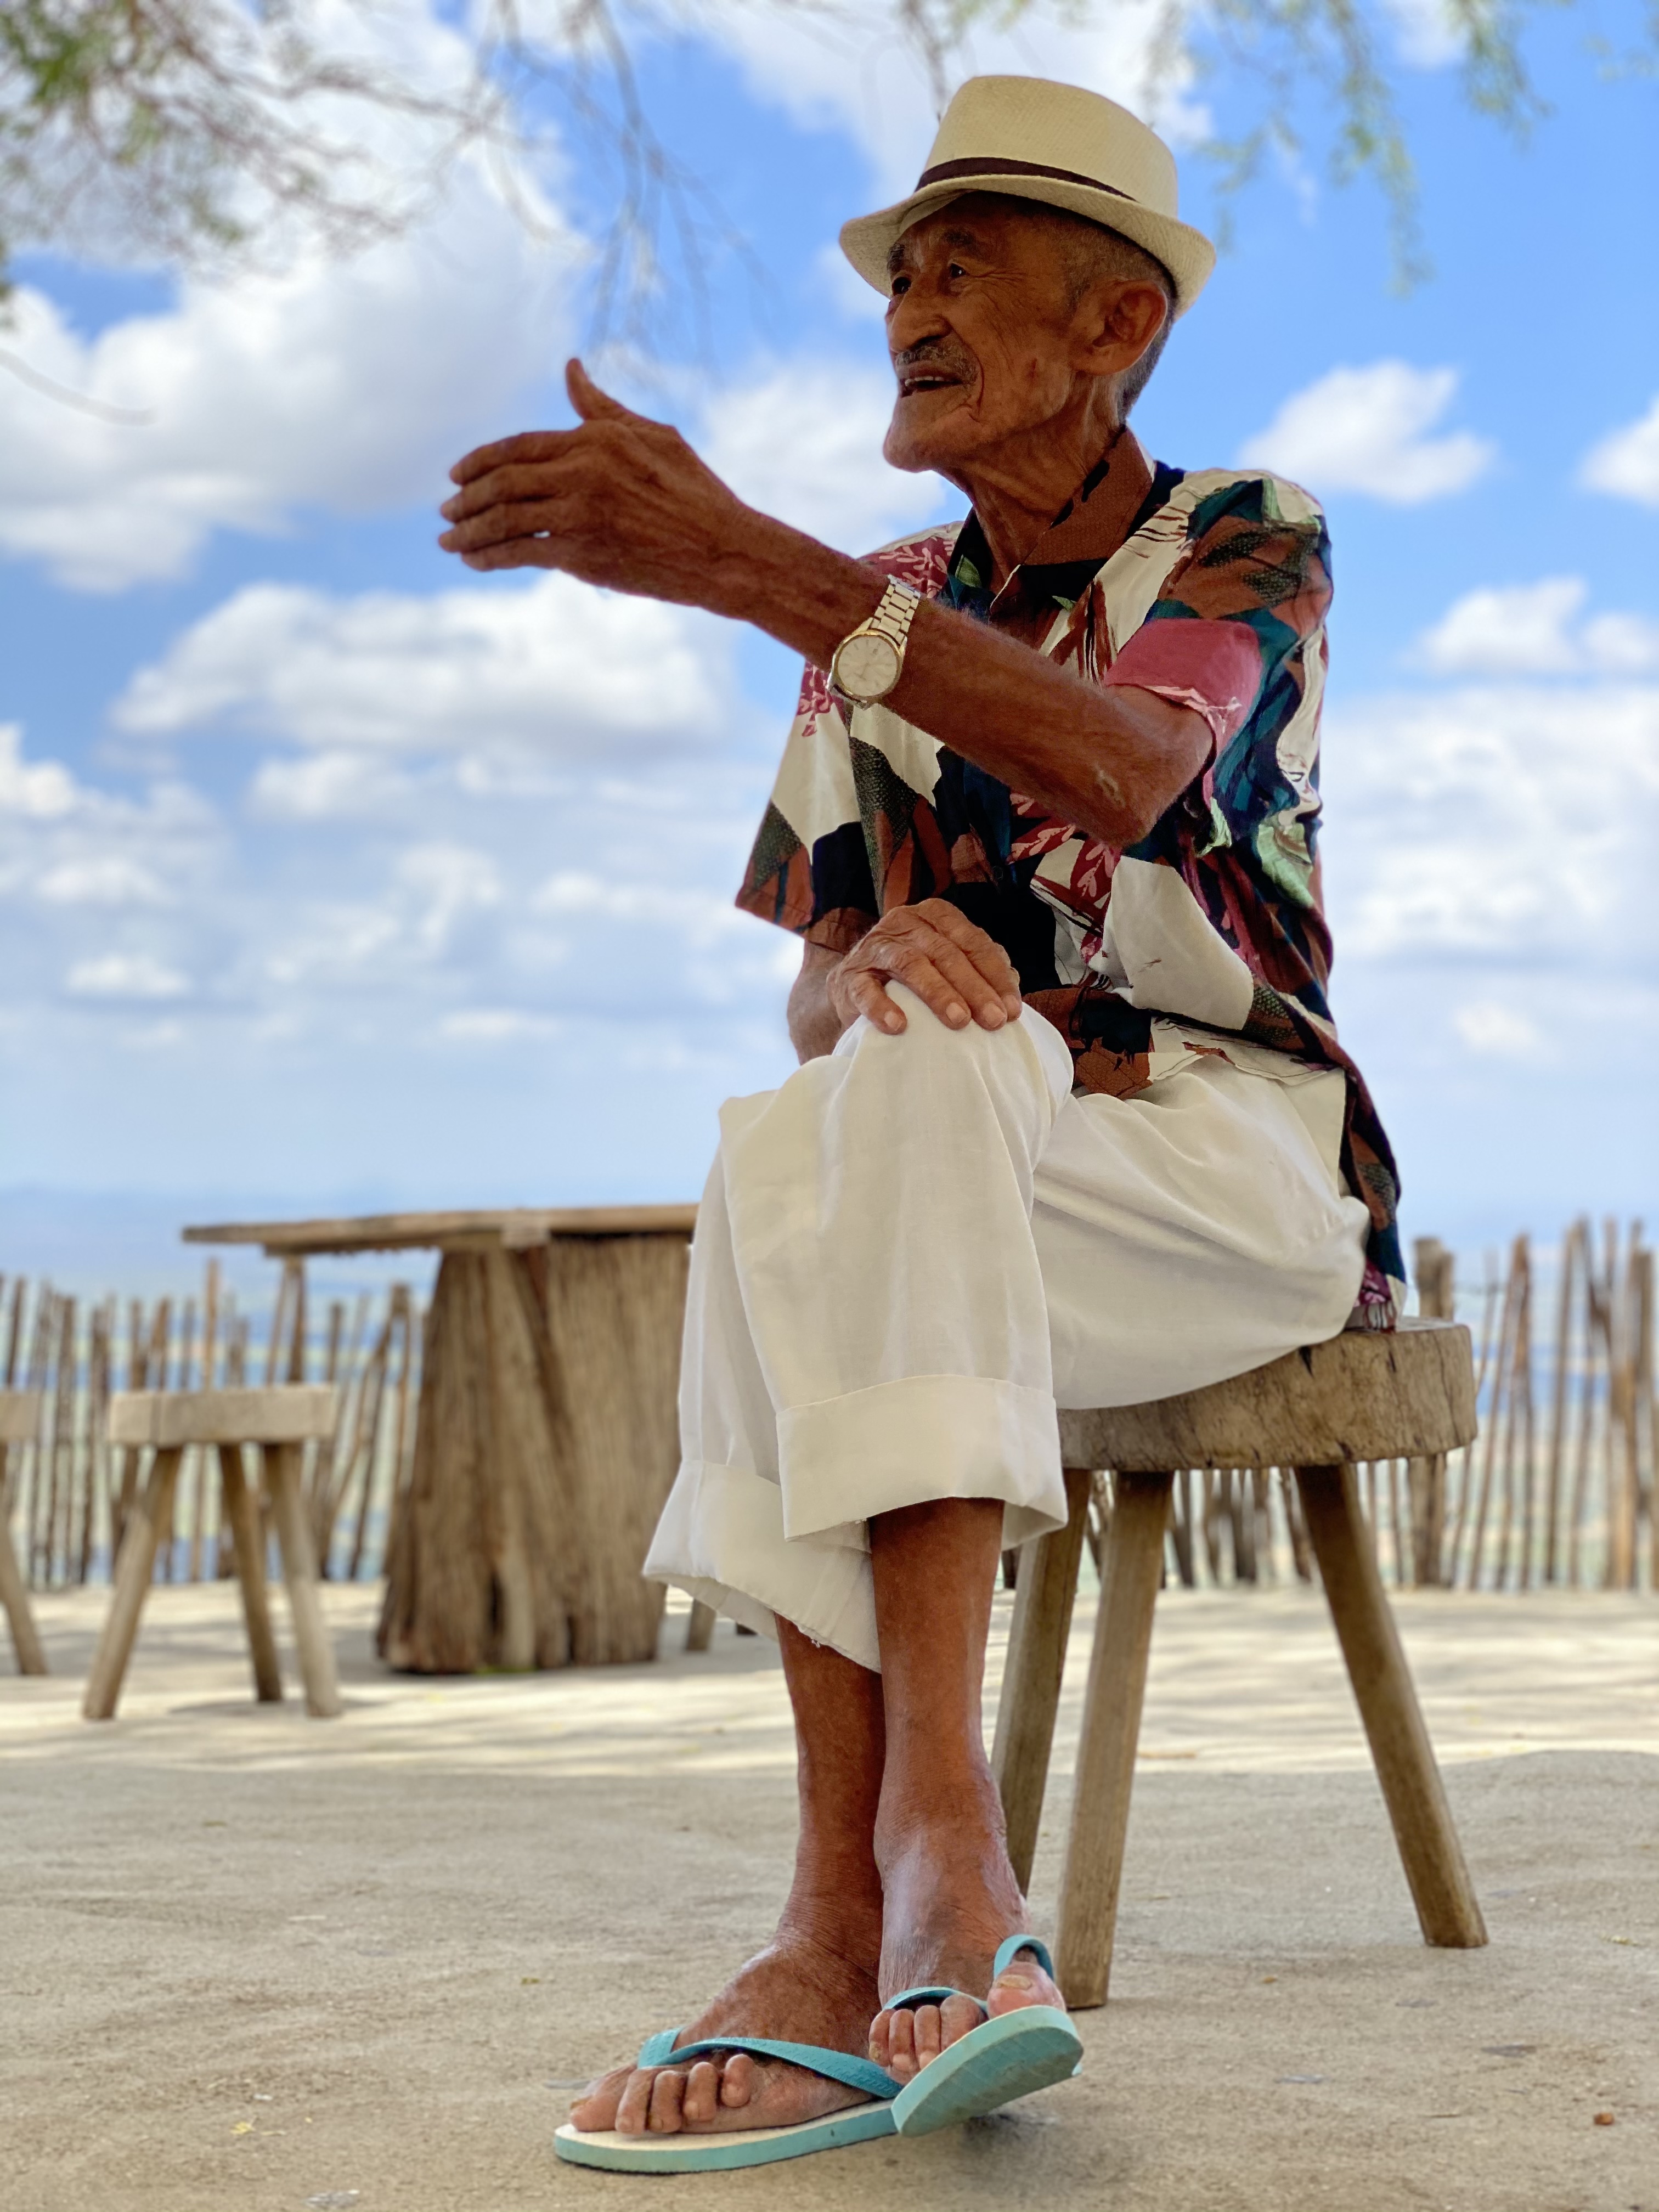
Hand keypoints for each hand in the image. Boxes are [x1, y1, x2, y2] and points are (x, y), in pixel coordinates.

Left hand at [437, 360, 752, 604]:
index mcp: (595, 439)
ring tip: (449, 541)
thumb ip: (602, 409)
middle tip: (445, 511)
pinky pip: (521, 552)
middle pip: (503, 481)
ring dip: (469, 531)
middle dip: (466, 498)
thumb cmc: (696, 492)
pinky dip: (491, 557)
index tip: (455, 475)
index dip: (480, 461)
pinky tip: (476, 561)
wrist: (723, 551)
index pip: (519, 446)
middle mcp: (582, 472)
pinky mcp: (583, 554)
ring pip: (504, 519)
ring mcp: (580, 514)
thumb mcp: (653, 437)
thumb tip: (571, 370)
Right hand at [829, 900, 1021, 1036]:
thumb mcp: (946, 965)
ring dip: (937, 994)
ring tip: (958, 1021)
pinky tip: (899, 1026)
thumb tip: (1012, 986)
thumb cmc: (912, 980)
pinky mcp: (849, 977)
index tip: (1012, 1010)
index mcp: (935, 916)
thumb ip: (978, 968)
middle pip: (946, 953)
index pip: (973, 942)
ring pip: (911, 964)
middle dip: (974, 988)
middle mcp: (905, 923)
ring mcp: (875, 947)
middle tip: (993, 1020)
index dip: (995, 976)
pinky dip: (882, 1007)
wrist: (854, 992)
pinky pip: (866, 990)